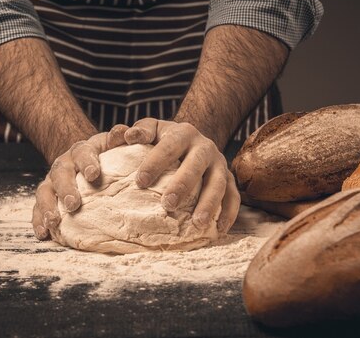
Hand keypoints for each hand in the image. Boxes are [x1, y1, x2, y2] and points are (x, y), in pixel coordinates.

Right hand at [31, 126, 127, 239]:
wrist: (83, 160)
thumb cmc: (102, 156)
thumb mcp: (110, 145)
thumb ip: (117, 139)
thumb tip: (124, 132)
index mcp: (81, 151)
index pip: (82, 153)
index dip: (87, 162)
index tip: (94, 175)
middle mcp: (63, 165)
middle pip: (60, 173)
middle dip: (66, 189)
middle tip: (73, 204)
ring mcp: (51, 182)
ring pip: (45, 192)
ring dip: (48, 207)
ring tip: (54, 222)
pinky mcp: (45, 198)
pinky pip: (37, 209)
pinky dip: (38, 221)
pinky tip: (43, 234)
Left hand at [117, 118, 239, 233]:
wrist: (193, 139)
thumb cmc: (166, 139)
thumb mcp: (153, 129)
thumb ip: (139, 131)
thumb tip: (126, 135)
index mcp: (184, 133)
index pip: (169, 146)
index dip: (155, 162)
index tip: (140, 182)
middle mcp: (205, 146)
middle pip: (196, 164)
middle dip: (183, 185)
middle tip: (168, 205)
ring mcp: (219, 163)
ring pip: (219, 182)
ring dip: (209, 203)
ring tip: (197, 223)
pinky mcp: (229, 179)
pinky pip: (233, 196)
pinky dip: (229, 213)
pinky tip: (219, 230)